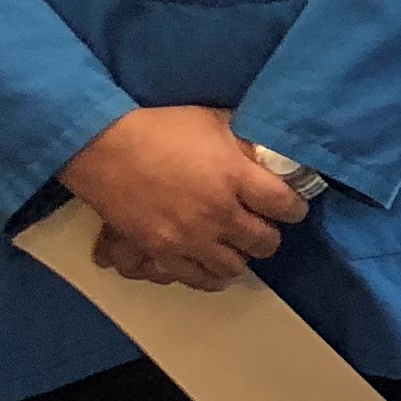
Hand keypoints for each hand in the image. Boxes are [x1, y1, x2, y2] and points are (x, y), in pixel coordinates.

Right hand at [60, 107, 310, 290]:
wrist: (105, 148)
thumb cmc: (162, 128)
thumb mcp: (213, 122)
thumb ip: (244, 143)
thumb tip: (269, 152)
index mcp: (235, 176)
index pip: (285, 205)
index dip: (295, 209)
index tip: (292, 208)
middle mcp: (219, 213)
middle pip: (264, 242)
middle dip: (269, 235)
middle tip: (261, 226)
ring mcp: (190, 238)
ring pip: (234, 267)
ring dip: (240, 257)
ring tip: (235, 246)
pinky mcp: (163, 253)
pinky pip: (197, 279)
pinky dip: (210, 276)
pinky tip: (212, 266)